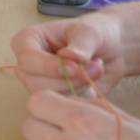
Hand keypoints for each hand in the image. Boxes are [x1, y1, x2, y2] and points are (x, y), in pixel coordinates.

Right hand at [10, 12, 126, 94]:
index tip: (76, 67)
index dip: (49, 66)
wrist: (112, 49)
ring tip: (96, 71)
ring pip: (49, 97)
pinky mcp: (54, 98)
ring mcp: (40, 83)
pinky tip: (93, 84)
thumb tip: (68, 56)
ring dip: (78, 87)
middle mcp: (29, 65)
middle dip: (69, 79)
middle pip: (36, 83)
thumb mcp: (91, 32)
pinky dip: (81, 98)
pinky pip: (62, 107)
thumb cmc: (96, 34)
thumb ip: (80, 45)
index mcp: (27, 41)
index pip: (26, 59)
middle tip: (96, 67)